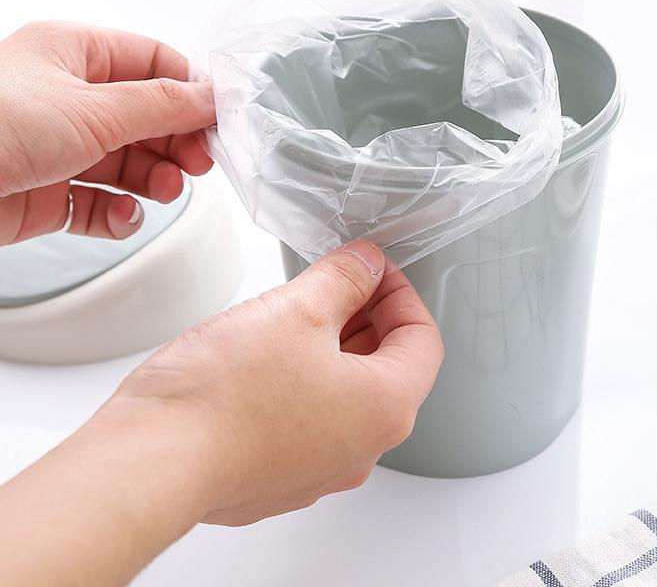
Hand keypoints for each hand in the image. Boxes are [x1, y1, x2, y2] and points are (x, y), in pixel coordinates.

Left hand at [0, 21, 214, 244]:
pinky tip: (122, 215)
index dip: (190, 92)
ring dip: (153, 180)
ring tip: (161, 192)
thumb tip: (211, 98)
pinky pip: (98, 202)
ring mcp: (57, 147)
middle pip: (147, 117)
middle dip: (175, 143)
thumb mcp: (94, 109)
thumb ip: (162, 106)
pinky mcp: (47, 193)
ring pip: (128, 163)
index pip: (152, 64)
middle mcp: (67, 98)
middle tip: (198, 164)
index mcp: (74, 54)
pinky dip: (117, 213)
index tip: (218, 121)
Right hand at [0, 241, 442, 585]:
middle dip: (367, 315)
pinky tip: (271, 353)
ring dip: (335, 344)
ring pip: (347, 392)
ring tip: (299, 310)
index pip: (422, 338)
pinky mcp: (280, 475)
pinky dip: (306, 379)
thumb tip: (366, 264)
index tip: (372, 268)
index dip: (400, 291)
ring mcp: (320, 468)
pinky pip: (311, 417)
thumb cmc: (224, 396)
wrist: (151, 462)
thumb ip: (345, 278)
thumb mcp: (298, 307)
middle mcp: (361, 448)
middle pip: (388, 367)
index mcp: (385, 407)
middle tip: (337, 281)